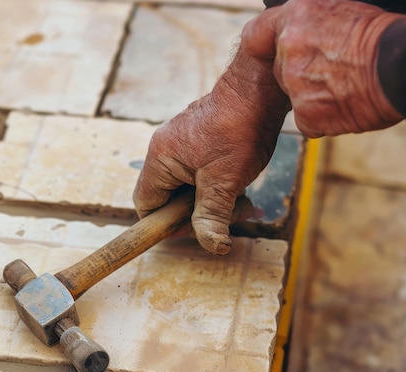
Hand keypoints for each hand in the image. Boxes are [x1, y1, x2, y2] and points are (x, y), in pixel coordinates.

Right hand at [133, 47, 290, 254]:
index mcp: (160, 159)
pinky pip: (201, 174)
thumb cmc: (238, 129)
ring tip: (239, 200)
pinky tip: (240, 186)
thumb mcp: (224, 182)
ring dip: (214, 201)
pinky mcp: (200, 141)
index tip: (190, 229)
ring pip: (190, 188)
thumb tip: (212, 247)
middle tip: (224, 215)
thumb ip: (212, 216)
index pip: (145, 204)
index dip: (163, 223)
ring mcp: (183, 144)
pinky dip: (219, 186)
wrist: (259, 89)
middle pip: (169, 198)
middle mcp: (166, 150)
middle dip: (197, 213)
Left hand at [241, 0, 404, 136]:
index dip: (266, 45)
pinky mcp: (305, 114)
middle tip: (336, 69)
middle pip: (281, 70)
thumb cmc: (384, 36)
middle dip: (302, 73)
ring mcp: (294, 84)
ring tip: (348, 85)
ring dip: (316, 96)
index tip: (272, 53)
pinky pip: (308, 121)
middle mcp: (288, 48)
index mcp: (296, 17)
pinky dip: (326, 119)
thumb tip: (303, 32)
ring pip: (296, 96)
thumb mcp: (342, 10)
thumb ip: (311, 23)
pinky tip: (347, 104)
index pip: (257, 33)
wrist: (403, 67)